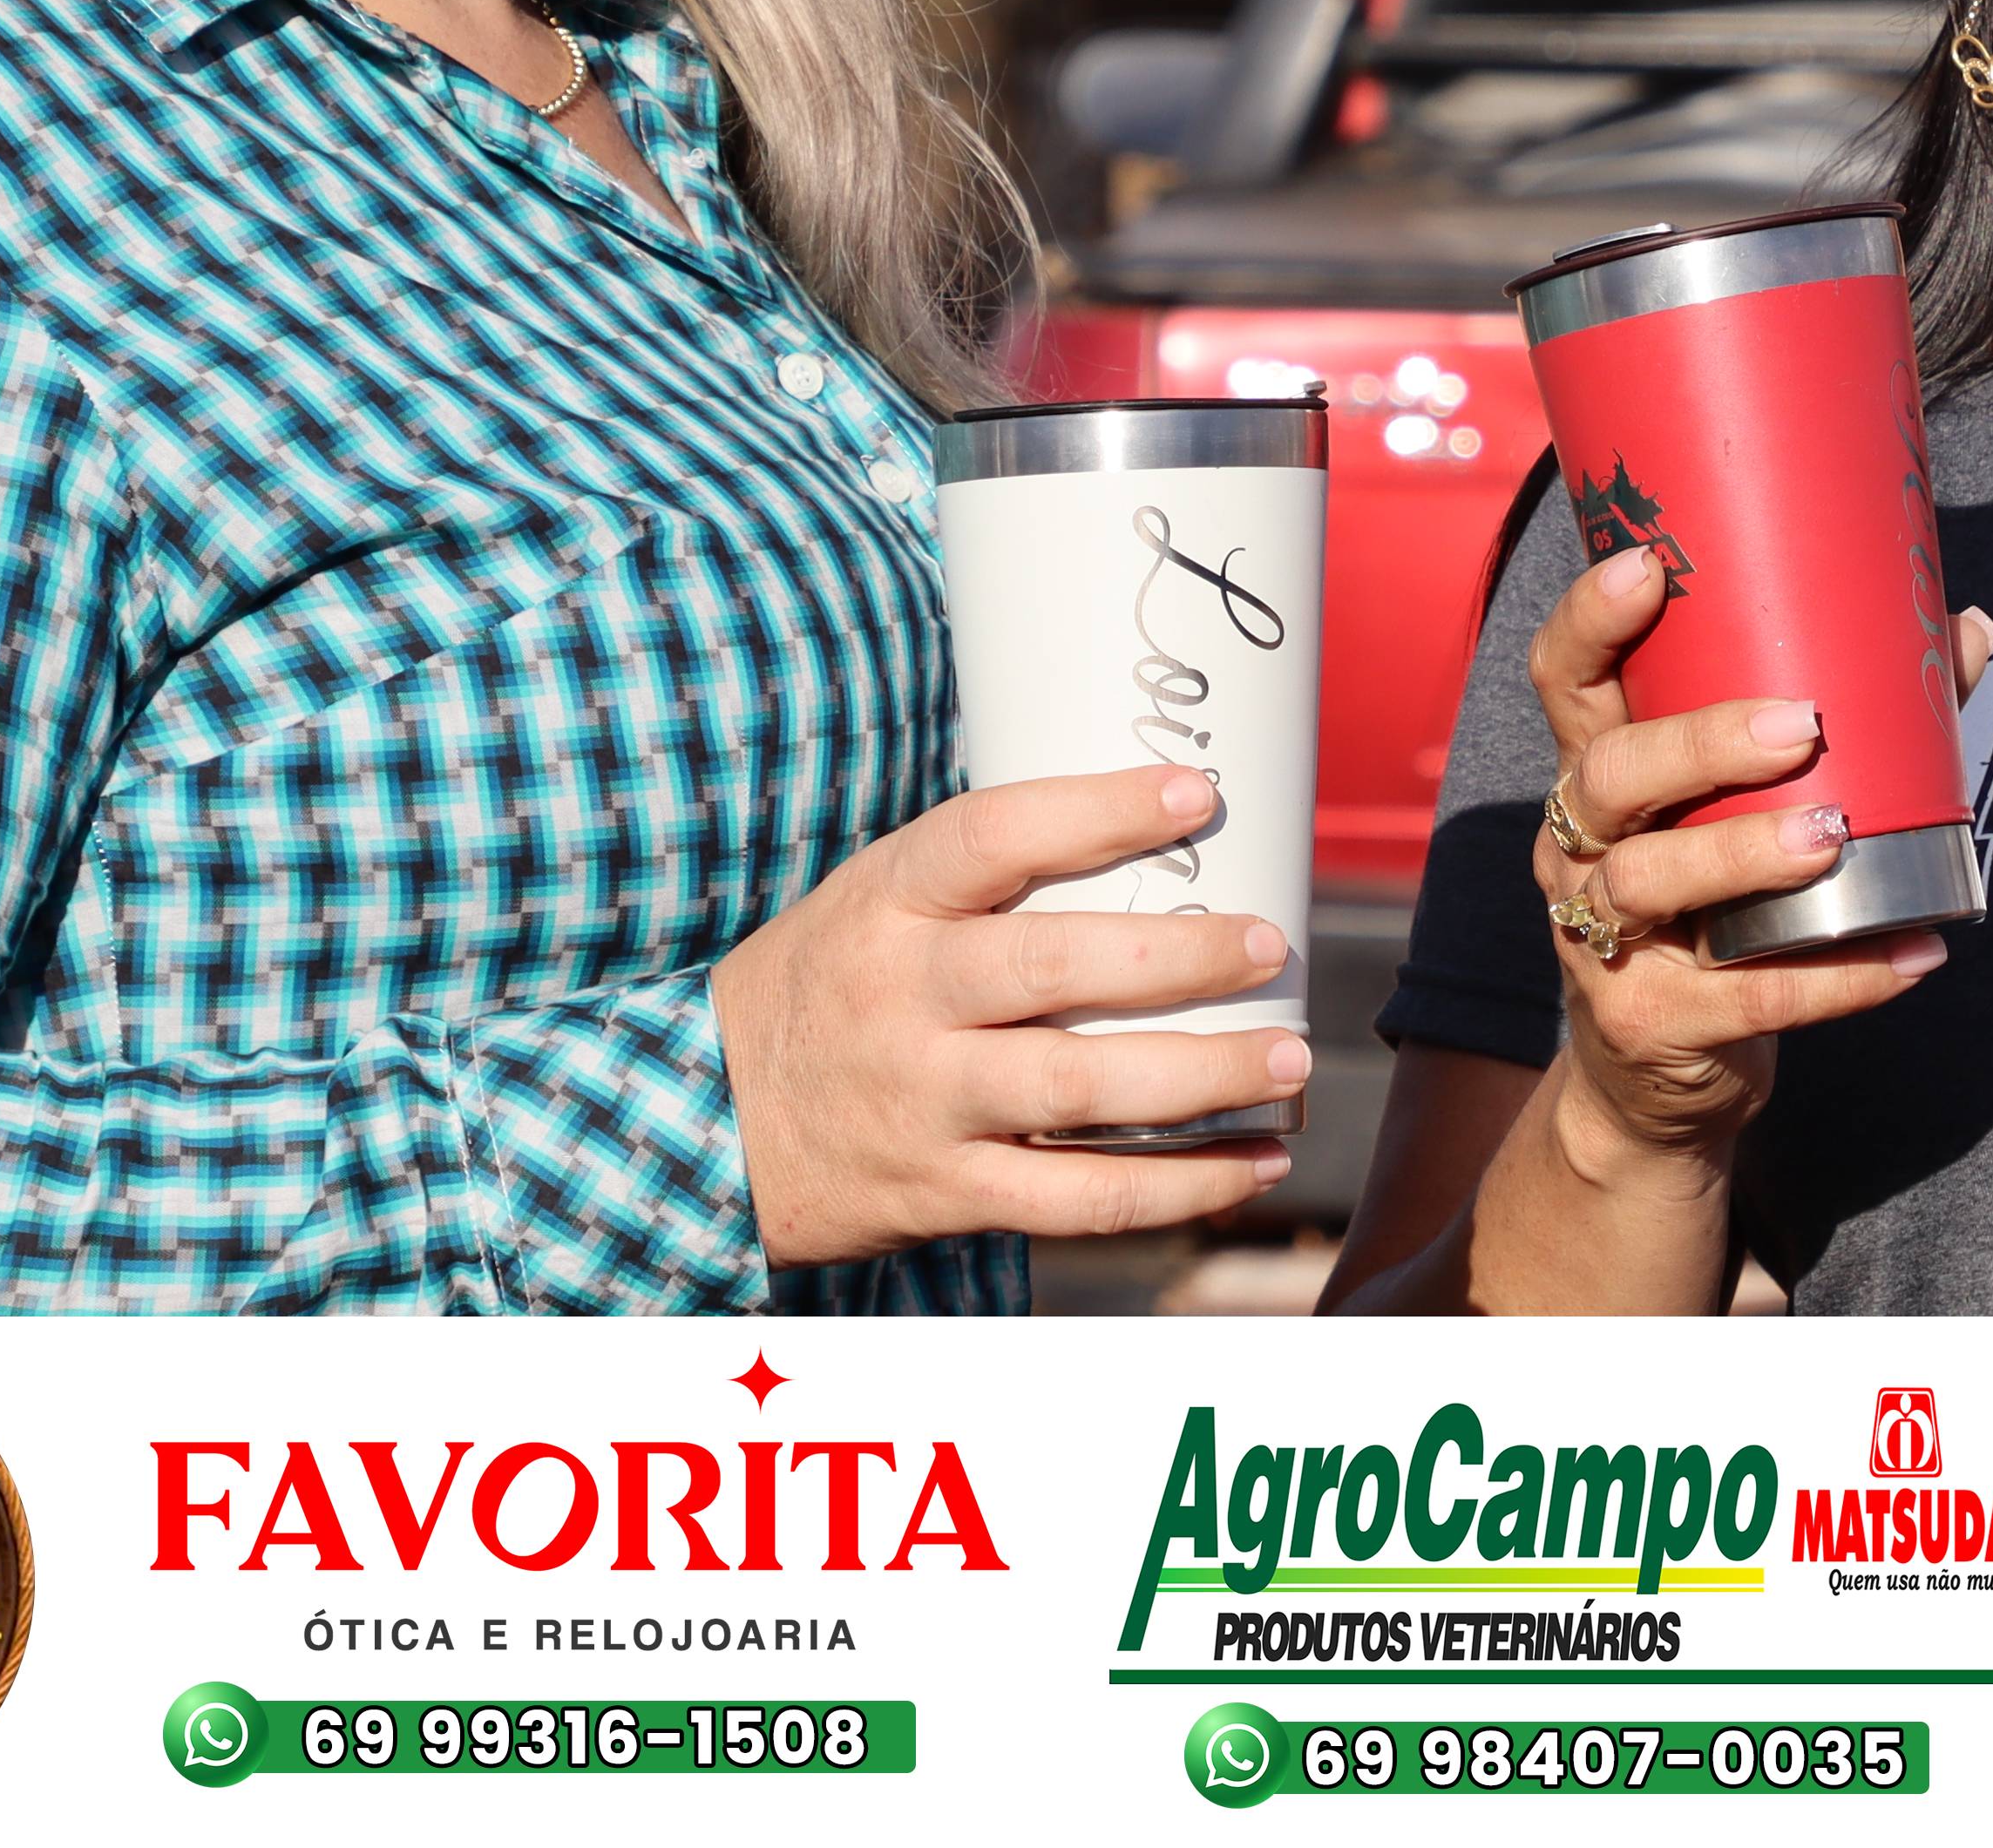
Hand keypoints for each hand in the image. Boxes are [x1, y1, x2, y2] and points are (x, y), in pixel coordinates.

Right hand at [713, 767, 1309, 1262]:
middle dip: (1179, 958)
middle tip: (1270, 944)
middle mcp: (902, 998)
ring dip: (1202, 1076)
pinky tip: (1253, 1163)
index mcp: (883, 904)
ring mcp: (924, 1101)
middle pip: (1053, 966)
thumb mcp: (867, 903)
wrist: (703, 1125)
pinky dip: (1178, 1187)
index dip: (1097, 811)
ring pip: (1080, 1088)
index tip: (1195, 795)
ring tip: (1289, 1057)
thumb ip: (978, 879)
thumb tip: (1147, 824)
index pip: (992, 835)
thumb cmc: (824, 990)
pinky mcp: (947, 1191)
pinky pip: (1079, 1197)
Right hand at [1521, 551, 1989, 1194]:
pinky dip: (1836, 978)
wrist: (1654, 1084)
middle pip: (1611, 775)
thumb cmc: (1718, 912)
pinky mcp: (1644, 1022)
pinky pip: (1743, 997)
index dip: (1592, 620)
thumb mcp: (1747, 815)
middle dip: (1701, 744)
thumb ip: (1848, 723)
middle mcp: (1578, 846)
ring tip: (1835, 839)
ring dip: (1746, 854)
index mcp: (1599, 773)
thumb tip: (1960, 628)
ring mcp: (1599, 938)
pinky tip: (1910, 954)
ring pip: (1652, 881)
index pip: (1565, 680)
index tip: (1647, 566)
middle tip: (1802, 728)